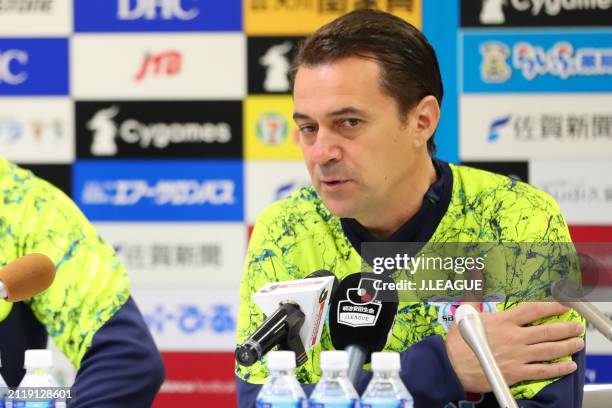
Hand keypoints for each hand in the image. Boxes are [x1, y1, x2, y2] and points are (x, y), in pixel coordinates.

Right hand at [445, 302, 583, 392]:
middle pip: (547, 330)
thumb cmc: (458, 340)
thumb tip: (473, 273)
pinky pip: (543, 371)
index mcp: (504, 321)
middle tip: (577, 326)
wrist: (452, 365)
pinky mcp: (517, 373)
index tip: (564, 305)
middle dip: (566, 328)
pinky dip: (558, 369)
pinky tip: (568, 366)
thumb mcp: (466, 313)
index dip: (552, 306)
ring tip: (577, 343)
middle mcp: (515, 337)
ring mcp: (518, 356)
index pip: (534, 310)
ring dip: (567, 346)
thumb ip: (475, 294)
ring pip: (549, 350)